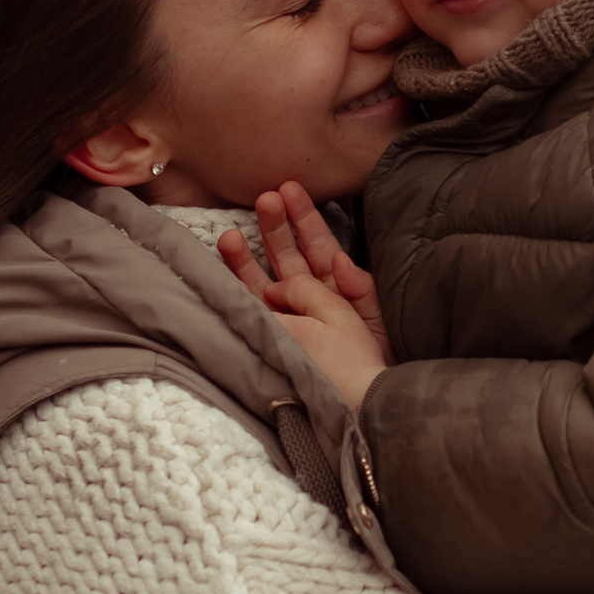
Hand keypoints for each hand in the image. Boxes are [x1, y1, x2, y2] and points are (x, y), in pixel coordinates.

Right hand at [217, 180, 389, 413]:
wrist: (362, 404)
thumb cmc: (373, 360)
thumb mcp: (373, 317)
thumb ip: (359, 286)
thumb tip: (339, 260)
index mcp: (337, 289)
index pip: (318, 246)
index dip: (304, 218)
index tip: (288, 190)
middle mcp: (311, 301)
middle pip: (288, 257)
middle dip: (275, 227)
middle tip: (263, 199)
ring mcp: (289, 321)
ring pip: (264, 283)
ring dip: (246, 259)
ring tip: (228, 236)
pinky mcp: (274, 341)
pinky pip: (251, 314)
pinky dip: (236, 294)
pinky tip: (220, 278)